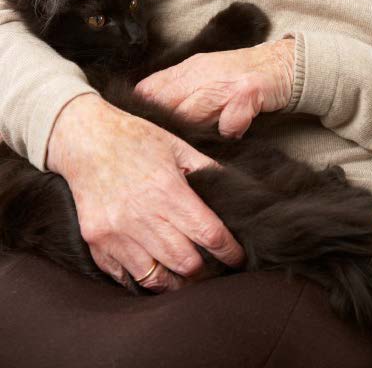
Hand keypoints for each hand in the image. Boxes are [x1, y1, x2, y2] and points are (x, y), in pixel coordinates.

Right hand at [46, 93, 244, 291]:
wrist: (85, 139)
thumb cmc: (134, 138)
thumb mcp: (176, 145)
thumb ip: (206, 169)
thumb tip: (236, 187)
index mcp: (168, 190)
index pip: (209, 234)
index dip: (229, 252)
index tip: (237, 258)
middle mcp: (143, 216)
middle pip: (187, 263)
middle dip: (206, 271)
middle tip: (214, 269)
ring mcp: (117, 233)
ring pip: (157, 278)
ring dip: (176, 283)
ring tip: (187, 279)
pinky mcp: (97, 243)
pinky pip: (126, 277)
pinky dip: (143, 279)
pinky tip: (155, 272)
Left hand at [135, 38, 295, 137]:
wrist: (281, 63)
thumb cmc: (240, 75)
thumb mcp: (204, 74)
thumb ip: (178, 89)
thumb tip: (147, 110)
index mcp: (188, 69)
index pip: (149, 89)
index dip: (142, 111)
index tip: (142, 129)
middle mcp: (201, 72)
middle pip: (167, 104)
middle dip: (166, 127)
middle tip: (168, 144)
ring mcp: (224, 83)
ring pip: (193, 115)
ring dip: (194, 133)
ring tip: (198, 143)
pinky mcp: (246, 93)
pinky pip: (229, 125)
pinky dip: (230, 133)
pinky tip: (234, 132)